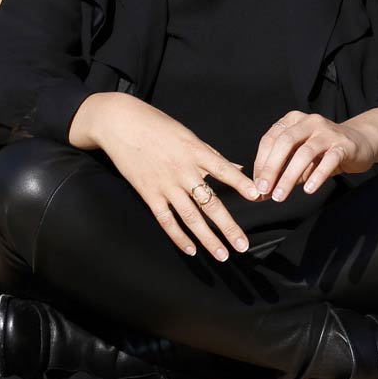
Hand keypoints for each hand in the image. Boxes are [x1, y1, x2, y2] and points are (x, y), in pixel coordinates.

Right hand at [72, 92, 263, 259]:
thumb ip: (212, 156)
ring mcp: (165, 185)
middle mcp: (183, 171)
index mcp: (196, 152)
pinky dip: (179, 237)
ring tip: (222, 255)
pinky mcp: (149, 193)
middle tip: (243, 245)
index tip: (257, 196)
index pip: (224, 170)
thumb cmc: (157, 125)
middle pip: (210, 203)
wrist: (120, 123)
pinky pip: (166, 220)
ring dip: (208, 239)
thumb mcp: (188, 135)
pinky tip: (191, 250)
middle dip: (228, 227)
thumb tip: (238, 169)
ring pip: (191, 217)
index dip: (241, 184)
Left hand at [251, 112, 377, 202]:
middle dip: (271, 168)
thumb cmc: (322, 152)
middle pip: (285, 142)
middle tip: (263, 190)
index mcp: (293, 120)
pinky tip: (308, 190)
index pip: (270, 139)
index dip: (261, 162)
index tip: (257, 185)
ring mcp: (327, 132)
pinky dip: (317, 176)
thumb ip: (281, 170)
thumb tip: (260, 193)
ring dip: (290, 176)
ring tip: (280, 196)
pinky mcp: (344, 145)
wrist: (360, 143)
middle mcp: (309, 122)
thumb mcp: (299, 157)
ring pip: (305, 153)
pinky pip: (329, 160)